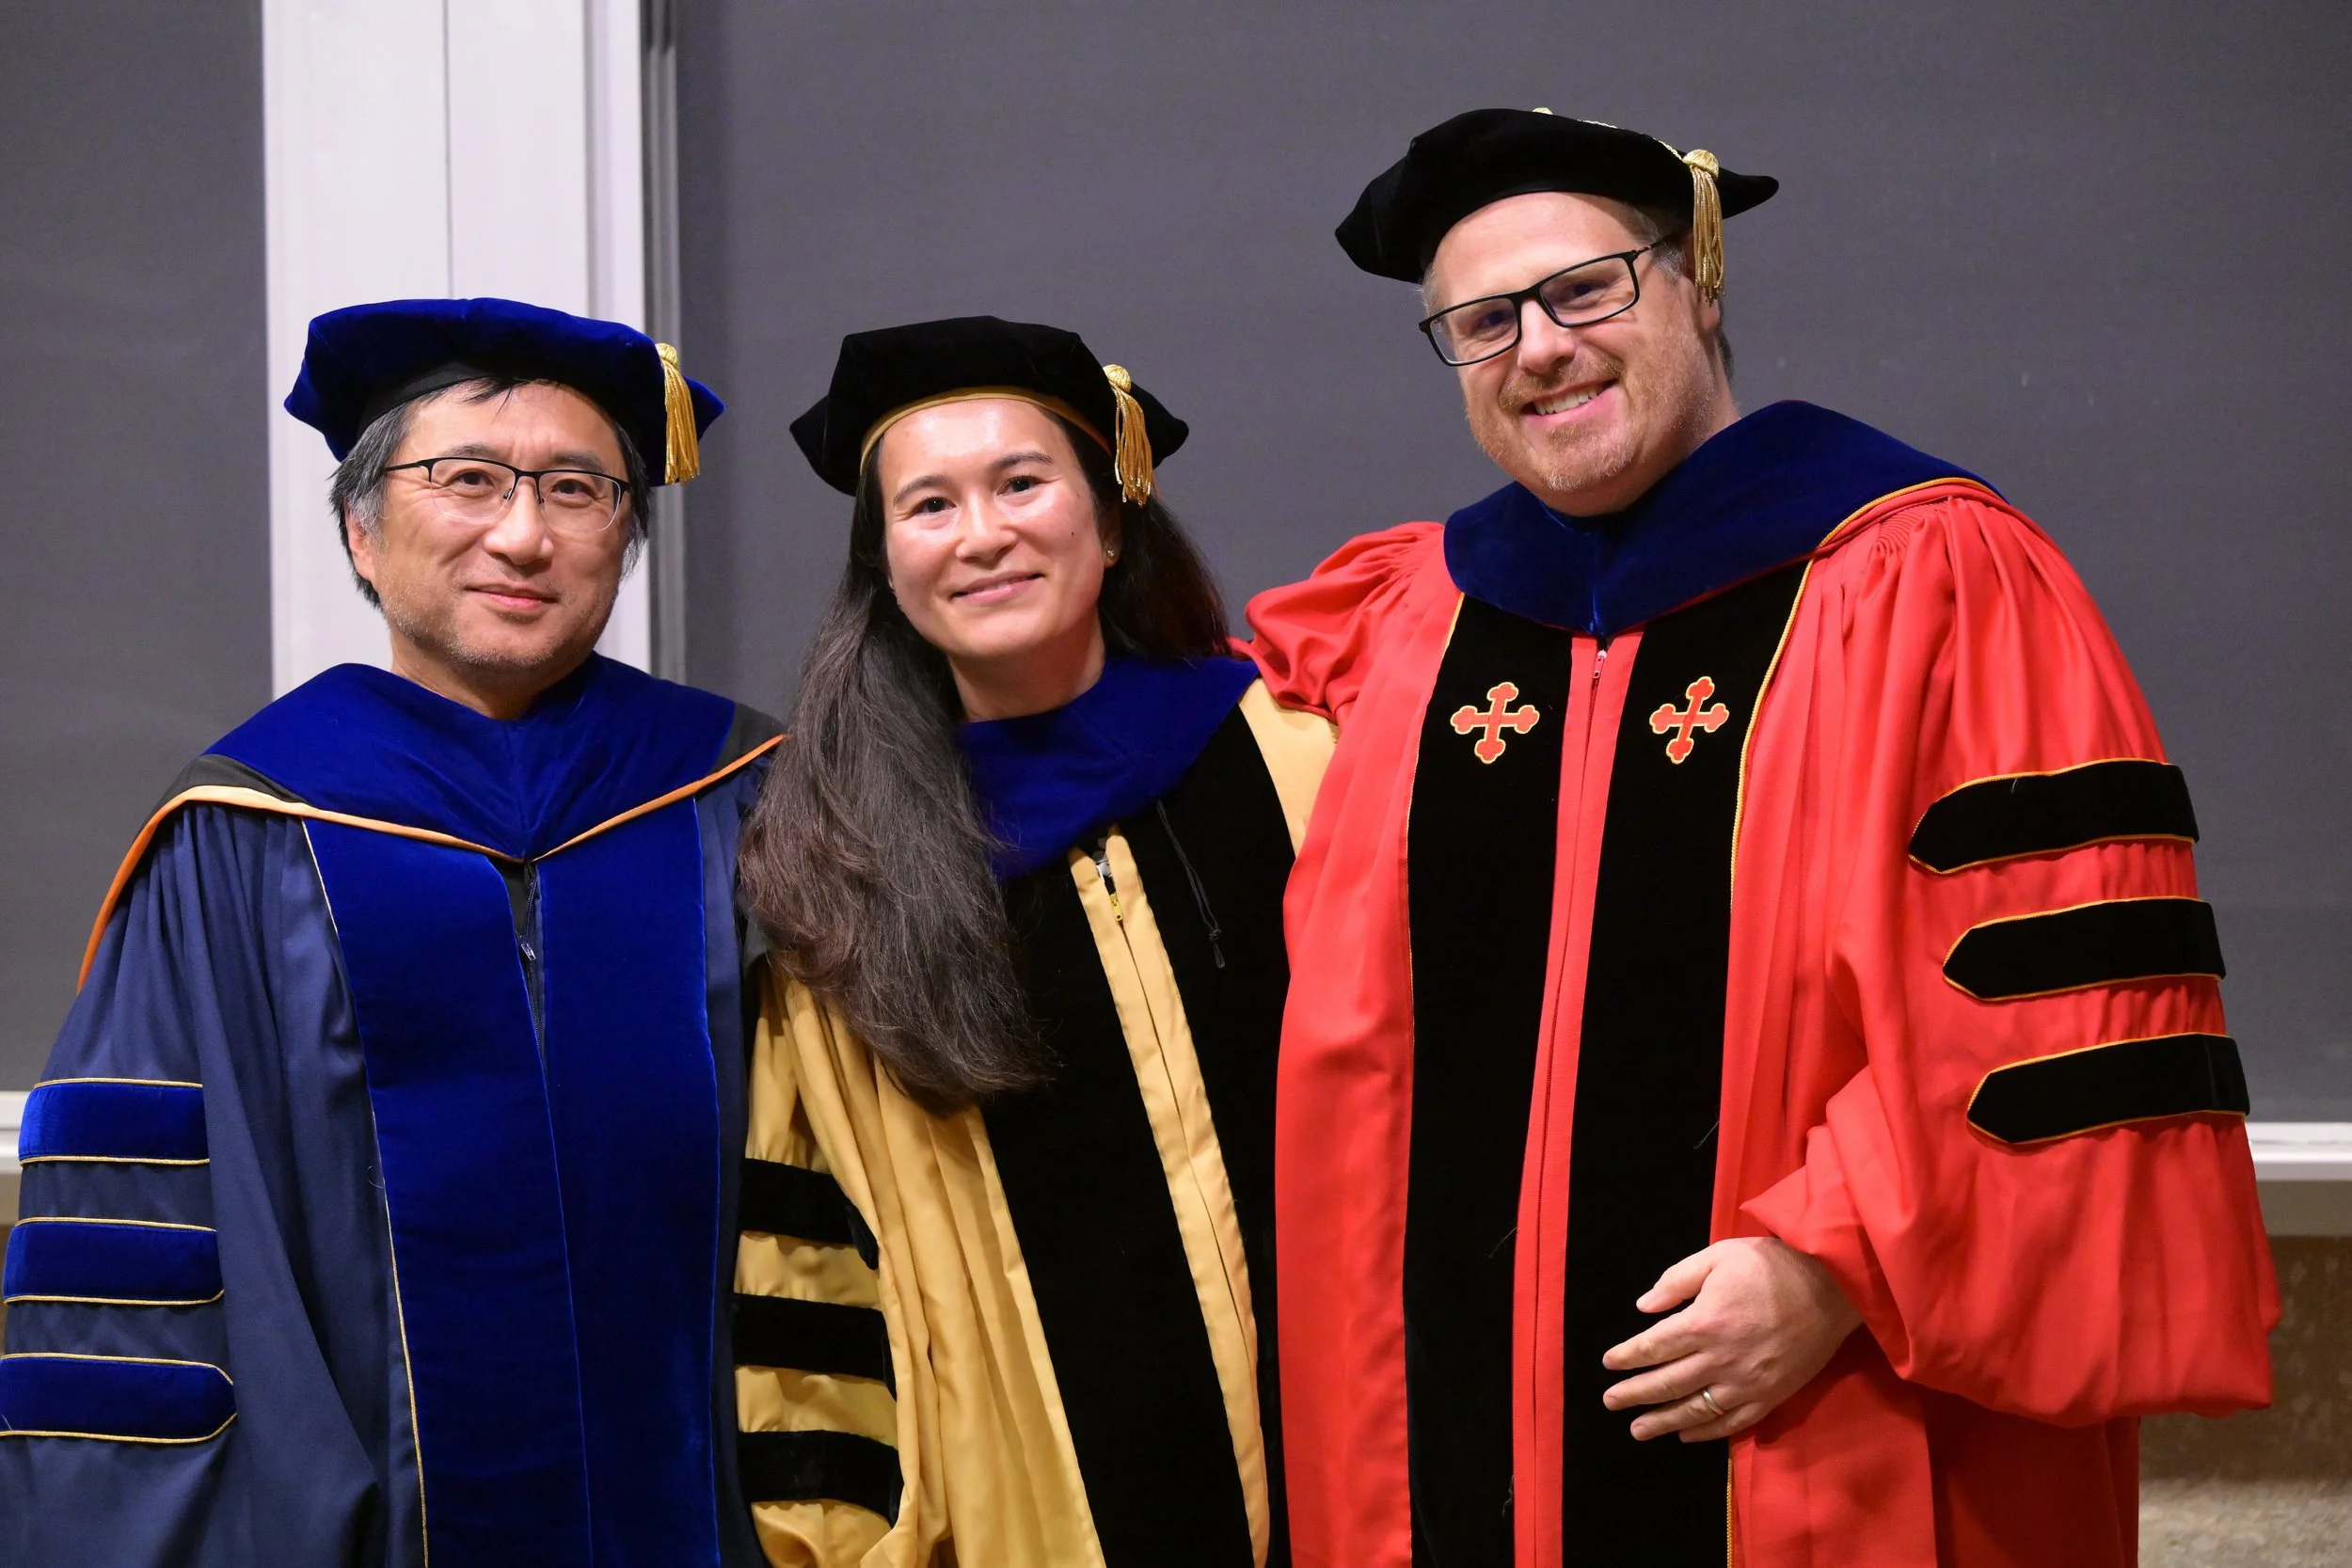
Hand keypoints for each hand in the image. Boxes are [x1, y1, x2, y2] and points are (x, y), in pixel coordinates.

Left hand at [1599, 1237, 1861, 1441]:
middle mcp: (1720, 1359)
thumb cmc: (1772, 1265)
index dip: (1627, 1357)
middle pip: (1667, 1383)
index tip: (1608, 1364)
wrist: (1833, 1287)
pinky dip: (1707, 1432)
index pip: (1652, 1347)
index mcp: (1703, 1322)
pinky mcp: (1771, 1396)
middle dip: (1634, 1394)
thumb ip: (1677, 1280)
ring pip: (1696, 1410)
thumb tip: (1643, 1306)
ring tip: (1637, 1429)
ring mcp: (1747, 1382)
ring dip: (1663, 1421)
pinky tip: (1687, 1434)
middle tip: (1610, 1402)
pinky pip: (1733, 1422)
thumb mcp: (1718, 1256)